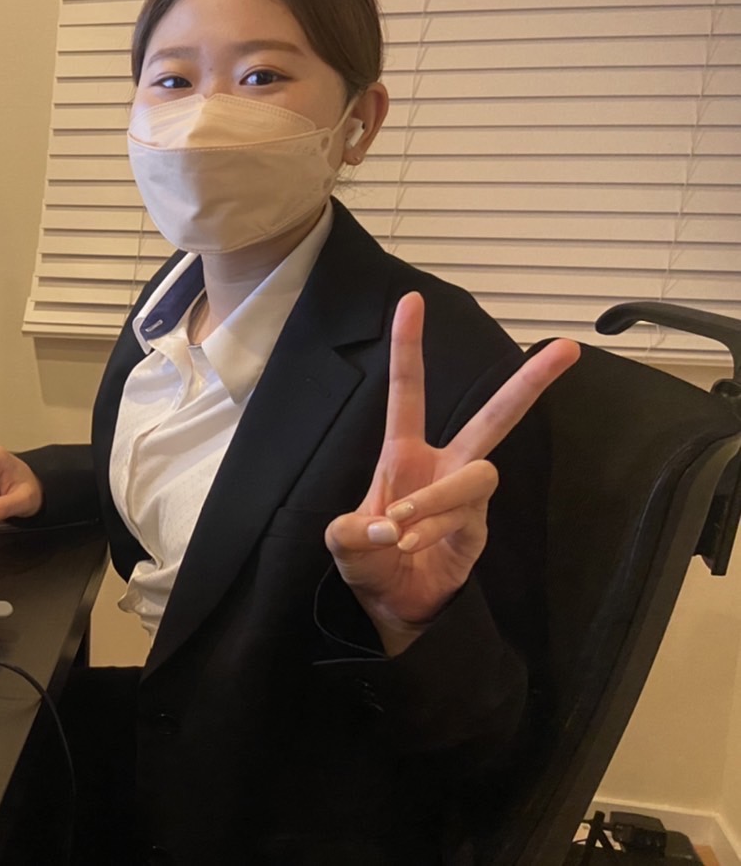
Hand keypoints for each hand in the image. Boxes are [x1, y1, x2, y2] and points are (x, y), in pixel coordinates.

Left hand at [324, 292, 579, 654]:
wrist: (390, 607)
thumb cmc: (369, 561)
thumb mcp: (342, 543)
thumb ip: (351, 533)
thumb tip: (385, 524)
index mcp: (403, 453)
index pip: (408, 391)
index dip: (408, 347)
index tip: (412, 300)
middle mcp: (442, 466)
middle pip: (494, 417)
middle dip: (529, 383)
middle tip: (566, 347)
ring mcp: (466, 499)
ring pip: (476, 475)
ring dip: (436, 498)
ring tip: (399, 526)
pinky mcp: (479, 531)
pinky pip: (465, 520)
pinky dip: (435, 530)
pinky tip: (410, 545)